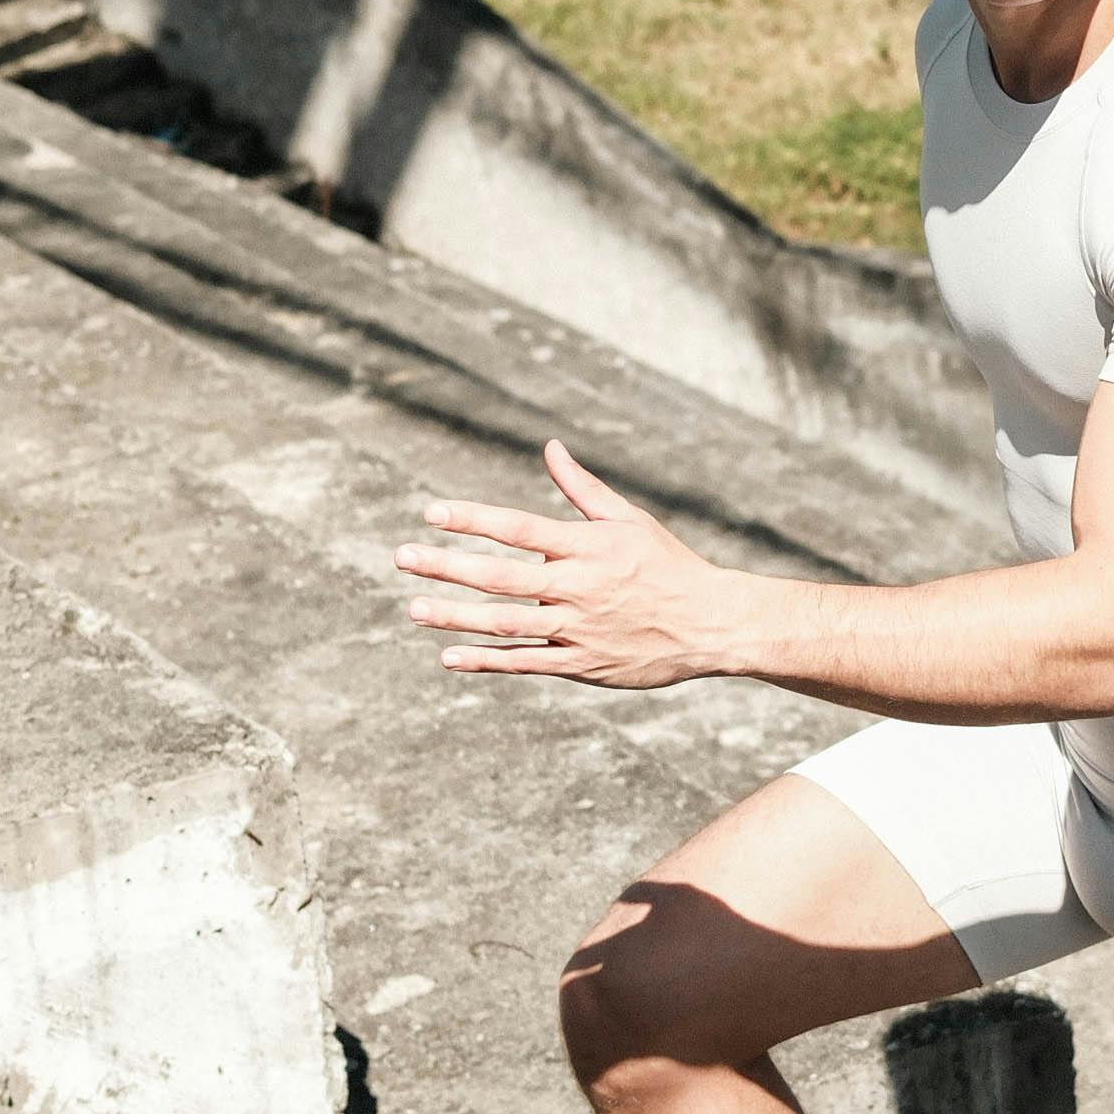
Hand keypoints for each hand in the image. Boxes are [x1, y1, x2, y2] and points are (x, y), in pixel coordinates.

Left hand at [394, 440, 738, 687]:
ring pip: (507, 624)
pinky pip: (526, 664)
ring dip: (456, 616)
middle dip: (448, 566)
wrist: (712, 624)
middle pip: (501, 577)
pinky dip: (487, 661)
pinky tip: (450, 657)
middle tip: (401, 557)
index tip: (432, 513)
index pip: (519, 529)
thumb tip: (550, 448)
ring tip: (414, 607)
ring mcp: (578, 630)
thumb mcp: (628, 521)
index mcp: (588, 547)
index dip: (473, 520)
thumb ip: (582, 489)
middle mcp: (579, 587)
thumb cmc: (667, 565)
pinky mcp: (582, 665)